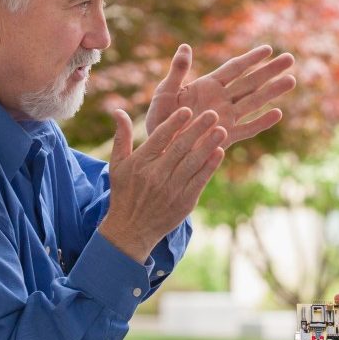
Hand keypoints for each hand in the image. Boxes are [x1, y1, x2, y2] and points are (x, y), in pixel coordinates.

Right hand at [100, 107, 226, 260]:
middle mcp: (156, 175)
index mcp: (140, 163)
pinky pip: (200, 180)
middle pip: (180, 148)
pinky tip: (219, 153)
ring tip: (221, 130)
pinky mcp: (184, 202)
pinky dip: (209, 167)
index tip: (187, 109)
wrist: (131, 230)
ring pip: (192, 163)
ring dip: (208, 145)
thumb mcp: (117, 165)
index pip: (160, 138)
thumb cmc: (124, 192)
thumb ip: (122, 137)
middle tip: (213, 114)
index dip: (174, 123)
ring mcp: (172, 189)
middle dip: (197, 129)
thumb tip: (119, 111)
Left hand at [146, 44, 295, 147]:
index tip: (269, 49)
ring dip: (272, 92)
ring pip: (254, 102)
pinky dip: (262, 123)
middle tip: (290, 59)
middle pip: (250, 82)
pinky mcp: (225, 137)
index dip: (251, 59)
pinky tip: (278, 114)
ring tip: (291, 80)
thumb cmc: (159, 119)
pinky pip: (247, 129)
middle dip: (270, 71)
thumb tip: (185, 47)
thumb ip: (177, 72)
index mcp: (208, 86)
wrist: (159, 148)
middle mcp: (221, 100)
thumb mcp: (165, 92)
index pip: (234, 69)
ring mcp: (226, 118)